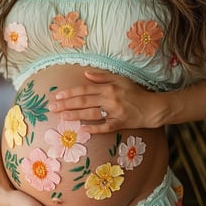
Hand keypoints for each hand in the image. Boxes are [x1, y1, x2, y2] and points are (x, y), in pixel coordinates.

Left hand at [48, 71, 166, 132]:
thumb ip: (103, 77)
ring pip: (91, 114)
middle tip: (53, 108)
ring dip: (76, 115)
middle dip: (67, 104)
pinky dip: (95, 129)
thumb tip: (86, 74)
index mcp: (109, 88)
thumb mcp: (121, 79)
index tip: (57, 96)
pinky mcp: (120, 124)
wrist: (152, 108)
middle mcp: (110, 99)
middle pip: (84, 101)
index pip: (85, 89)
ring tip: (62, 117)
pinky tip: (83, 130)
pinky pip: (105, 127)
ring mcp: (115, 112)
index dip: (70, 92)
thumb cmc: (135, 93)